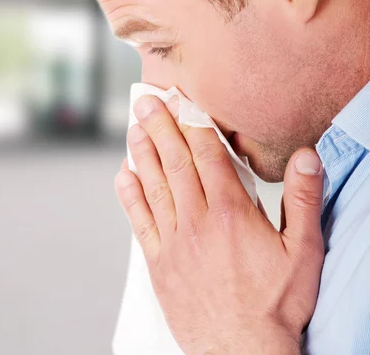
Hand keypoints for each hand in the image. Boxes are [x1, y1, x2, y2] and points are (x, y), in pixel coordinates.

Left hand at [114, 95, 324, 354]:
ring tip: (134, 127)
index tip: (182, 101)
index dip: (193, 123)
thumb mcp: (303, 249)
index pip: (208, 155)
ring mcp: (174, 242)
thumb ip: (303, 198)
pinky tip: (123, 175)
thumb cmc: (277, 303)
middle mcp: (197, 221)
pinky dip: (129, 195)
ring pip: (154, 186)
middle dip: (160, 127)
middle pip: (175, 162)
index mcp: (230, 212)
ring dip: (142, 153)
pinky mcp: (159, 264)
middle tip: (146, 101)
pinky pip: (139, 222)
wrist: (244, 354)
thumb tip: (306, 155)